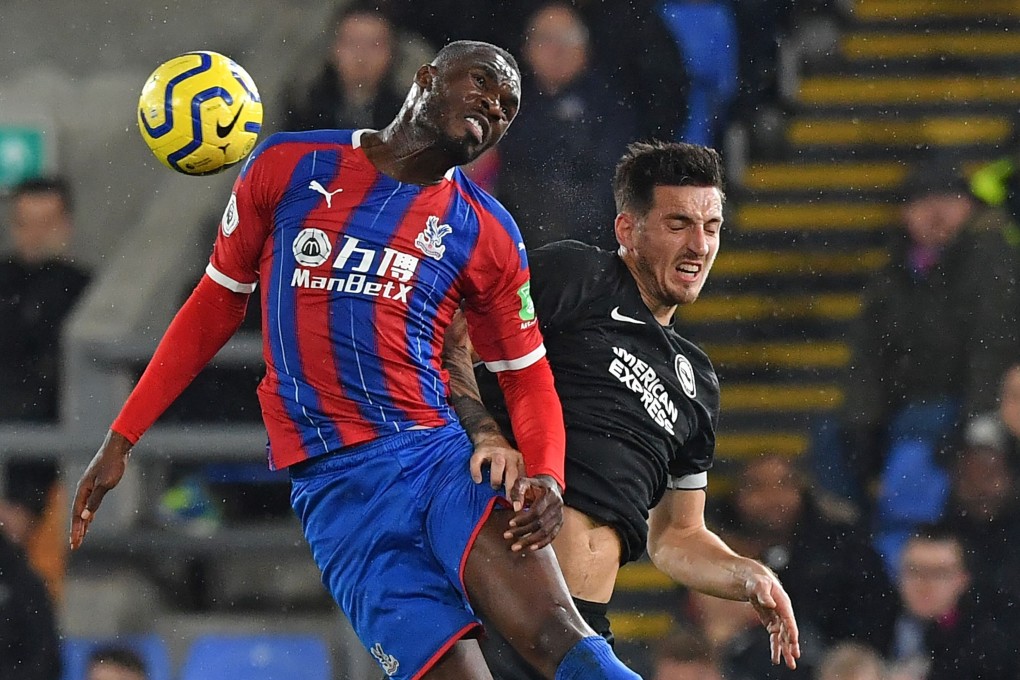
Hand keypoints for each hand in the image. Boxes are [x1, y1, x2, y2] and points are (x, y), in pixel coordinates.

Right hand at [69, 430, 132, 549]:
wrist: (118, 448)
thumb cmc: (113, 464)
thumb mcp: (105, 484)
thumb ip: (95, 500)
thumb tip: (84, 517)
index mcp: (83, 490)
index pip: (76, 514)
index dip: (75, 530)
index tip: (75, 543)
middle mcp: (83, 489)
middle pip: (77, 514)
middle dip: (77, 530)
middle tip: (75, 545)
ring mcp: (90, 487)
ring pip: (83, 509)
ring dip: (82, 523)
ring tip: (81, 536)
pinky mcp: (97, 484)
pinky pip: (89, 504)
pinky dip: (88, 513)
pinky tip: (89, 518)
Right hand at [468, 433, 525, 504]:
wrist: (490, 437)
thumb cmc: (503, 458)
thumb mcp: (514, 466)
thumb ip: (517, 480)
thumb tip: (523, 501)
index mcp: (518, 460)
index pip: (521, 477)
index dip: (520, 493)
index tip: (518, 506)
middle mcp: (508, 455)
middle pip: (512, 472)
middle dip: (511, 489)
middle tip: (509, 502)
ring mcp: (494, 452)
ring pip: (498, 463)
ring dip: (496, 478)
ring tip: (495, 486)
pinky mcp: (480, 451)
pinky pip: (477, 461)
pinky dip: (476, 471)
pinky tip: (478, 480)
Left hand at [504, 474, 562, 552]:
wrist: (550, 486)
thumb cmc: (534, 485)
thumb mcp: (524, 482)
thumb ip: (518, 491)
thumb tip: (516, 507)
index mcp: (549, 494)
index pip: (536, 511)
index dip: (523, 519)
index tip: (510, 524)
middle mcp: (557, 505)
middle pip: (540, 524)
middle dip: (522, 532)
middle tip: (508, 536)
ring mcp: (560, 515)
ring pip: (545, 532)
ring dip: (530, 541)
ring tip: (516, 547)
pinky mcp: (560, 523)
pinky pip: (552, 536)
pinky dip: (542, 543)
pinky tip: (531, 548)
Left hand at [745, 570, 800, 668]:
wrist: (753, 581)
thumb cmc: (757, 581)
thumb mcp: (759, 584)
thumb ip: (764, 594)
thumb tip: (769, 604)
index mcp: (783, 604)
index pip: (789, 620)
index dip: (791, 631)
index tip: (794, 642)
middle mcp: (783, 613)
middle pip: (788, 632)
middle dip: (791, 646)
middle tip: (794, 659)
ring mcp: (778, 619)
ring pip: (783, 638)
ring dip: (786, 651)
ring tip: (790, 665)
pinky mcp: (771, 623)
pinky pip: (774, 637)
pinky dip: (776, 647)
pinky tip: (776, 658)